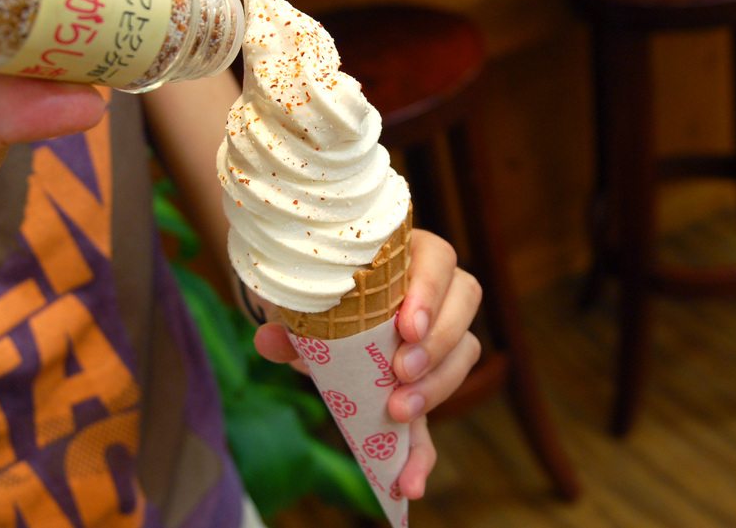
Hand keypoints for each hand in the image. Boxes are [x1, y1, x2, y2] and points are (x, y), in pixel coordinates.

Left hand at [253, 228, 482, 498]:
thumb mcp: (303, 304)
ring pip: (466, 350)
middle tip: (401, 370)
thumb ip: (289, 320)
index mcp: (407, 254)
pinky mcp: (431, 382)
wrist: (313, 315)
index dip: (431, 291)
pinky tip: (408, 482)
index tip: (407, 326)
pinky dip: (423, 453)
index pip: (437, 258)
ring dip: (437, 384)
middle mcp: (436, 287)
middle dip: (438, 342)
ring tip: (399, 409)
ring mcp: (442, 333)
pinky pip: (440, 415)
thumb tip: (269, 340)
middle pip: (465, 301)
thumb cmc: (317, 297)